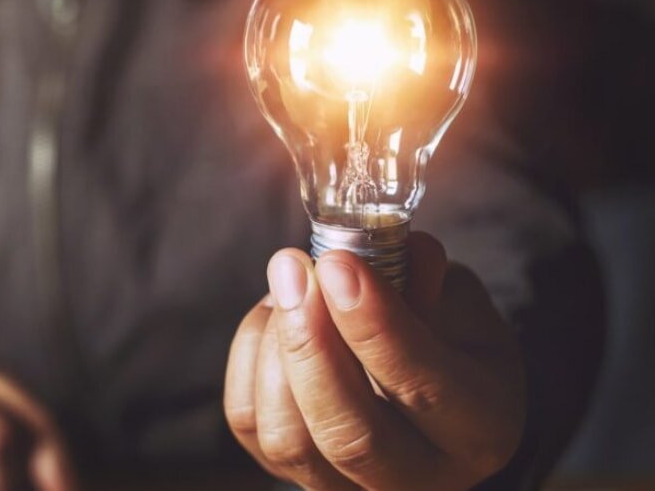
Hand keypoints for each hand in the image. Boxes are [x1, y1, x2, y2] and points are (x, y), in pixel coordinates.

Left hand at [224, 233, 524, 490]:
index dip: (374, 325)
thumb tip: (359, 259)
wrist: (425, 377)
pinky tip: (274, 315)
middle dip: (310, 344)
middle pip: (347, 435)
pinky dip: (251, 355)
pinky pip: (248, 419)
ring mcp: (345, 484)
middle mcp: (415, 477)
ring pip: (287, 435)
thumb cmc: (447, 333)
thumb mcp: (461, 300)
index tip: (339, 264)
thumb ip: (422, 276)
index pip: (421, 389)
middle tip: (293, 269)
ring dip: (276, 346)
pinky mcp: (287, 469)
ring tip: (290, 283)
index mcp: (479, 429)